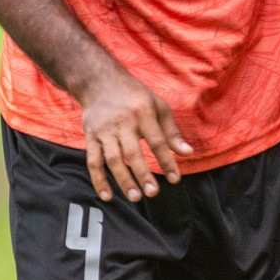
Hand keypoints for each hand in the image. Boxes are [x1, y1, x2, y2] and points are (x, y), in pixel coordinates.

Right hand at [76, 66, 192, 201]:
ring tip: (135, 197)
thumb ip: (172, 132)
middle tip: (153, 193)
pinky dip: (98, 180)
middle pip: (133, 152)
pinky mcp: (91, 137)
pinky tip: (107, 196)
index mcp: (143, 112)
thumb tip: (188, 154)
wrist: (100, 82)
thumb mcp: (158, 107)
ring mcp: (104, 130)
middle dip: (143, 174)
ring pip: (112, 159)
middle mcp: (123, 122)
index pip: (157, 140)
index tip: (175, 179)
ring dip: (123, 180)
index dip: (167, 160)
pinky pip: (93, 162)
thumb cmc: (135, 97)